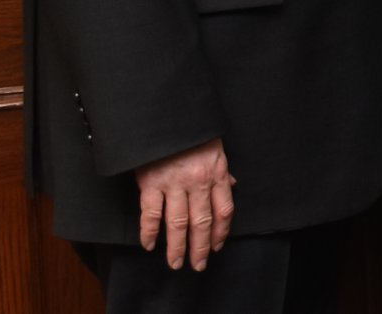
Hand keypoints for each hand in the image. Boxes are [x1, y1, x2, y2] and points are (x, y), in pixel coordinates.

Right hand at [134, 137, 234, 270]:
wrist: (166, 115)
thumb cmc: (192, 132)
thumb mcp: (214, 148)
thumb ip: (221, 171)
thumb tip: (232, 186)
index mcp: (216, 173)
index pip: (223, 210)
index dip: (220, 232)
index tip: (216, 247)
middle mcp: (198, 182)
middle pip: (202, 222)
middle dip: (200, 248)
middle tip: (197, 266)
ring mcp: (174, 184)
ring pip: (178, 223)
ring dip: (177, 247)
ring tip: (176, 263)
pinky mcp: (151, 183)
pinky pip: (151, 214)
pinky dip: (149, 232)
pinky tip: (150, 245)